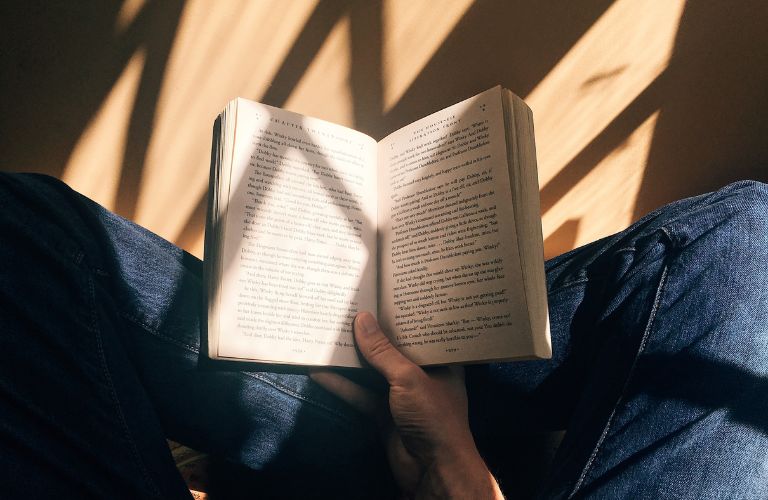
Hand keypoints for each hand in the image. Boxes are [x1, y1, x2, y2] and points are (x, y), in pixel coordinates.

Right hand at [311, 312, 503, 498]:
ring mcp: (401, 395)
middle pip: (392, 349)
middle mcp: (423, 374)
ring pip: (372, 371)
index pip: (421, 330)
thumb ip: (383, 351)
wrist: (433, 471)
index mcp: (441, 360)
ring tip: (329, 333)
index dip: (403, 313)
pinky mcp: (383, 413)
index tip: (381, 292)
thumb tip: (361, 319)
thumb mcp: (409, 377)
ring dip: (352, 358)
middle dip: (371, 333)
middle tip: (349, 306)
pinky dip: (341, 384)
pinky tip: (320, 371)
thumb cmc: (434, 417)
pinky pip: (359, 394)